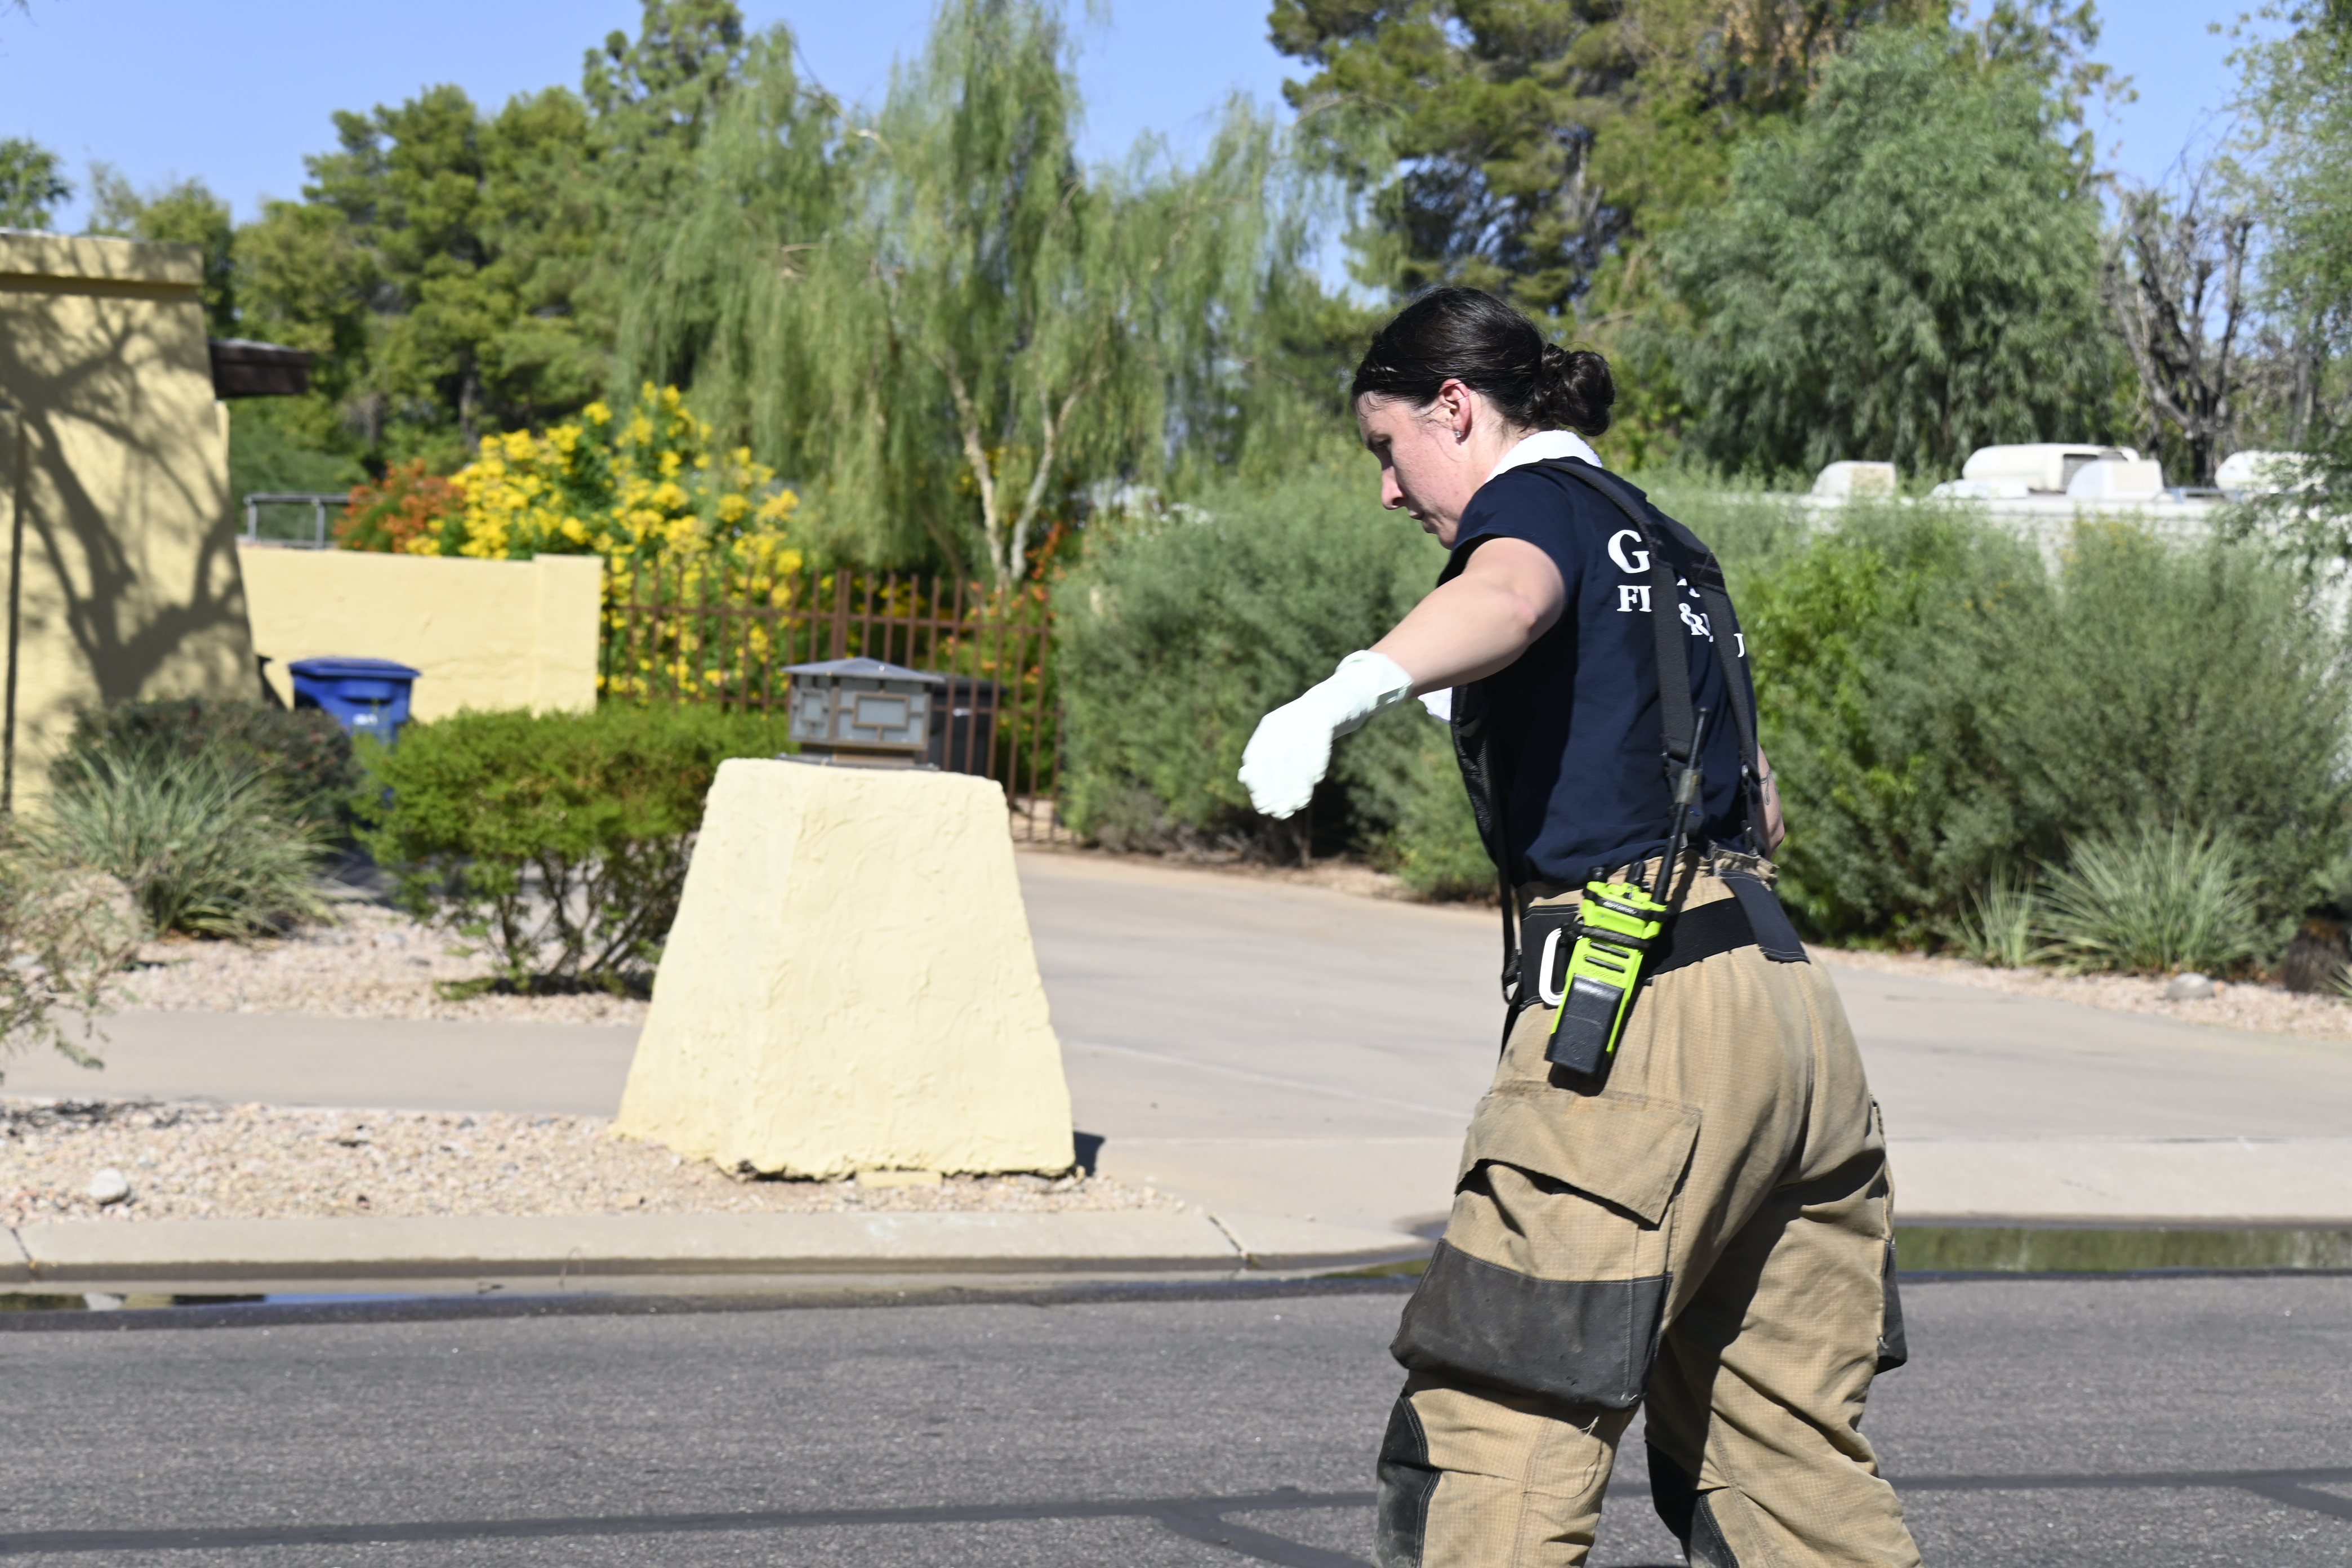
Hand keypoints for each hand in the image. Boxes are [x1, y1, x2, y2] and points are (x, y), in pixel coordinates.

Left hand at [1239, 695, 1337, 818]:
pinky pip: (1319, 739)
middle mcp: (1282, 718)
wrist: (1338, 700)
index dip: (1258, 783)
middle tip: (1283, 812)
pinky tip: (1317, 780)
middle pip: (1275, 756)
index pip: (1256, 757)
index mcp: (1268, 727)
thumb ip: (1265, 758)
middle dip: (1278, 787)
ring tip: (1301, 802)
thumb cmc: (1310, 729)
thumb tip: (1244, 778)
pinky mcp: (1325, 712)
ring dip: (1298, 780)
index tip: (1264, 808)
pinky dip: (1316, 761)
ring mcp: (1303, 713)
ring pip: (1296, 751)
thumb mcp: (1286, 740)